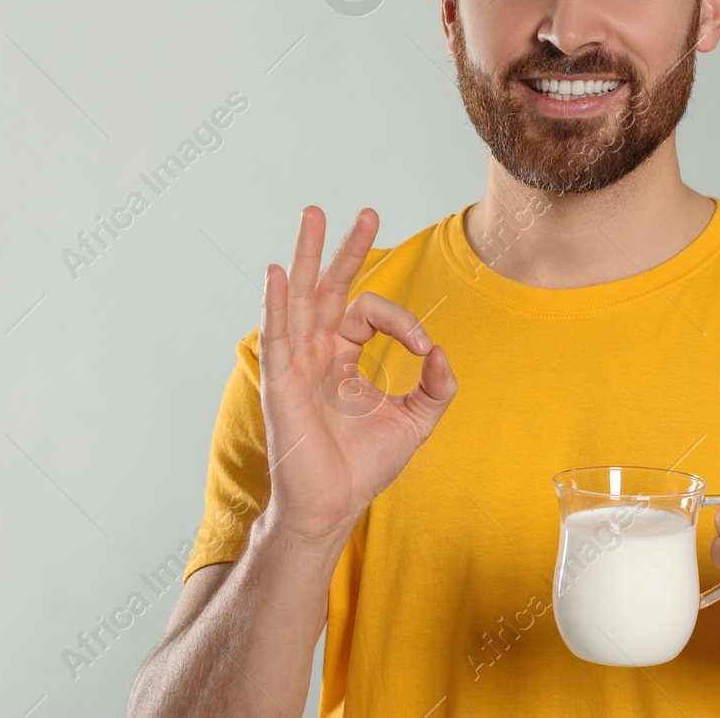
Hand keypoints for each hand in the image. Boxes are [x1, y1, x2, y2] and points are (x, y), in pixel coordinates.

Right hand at [256, 206, 457, 548]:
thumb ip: (435, 385)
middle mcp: (316, 352)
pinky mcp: (282, 383)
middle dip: (345, 248)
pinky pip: (278, 335)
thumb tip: (442, 352)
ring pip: (301, 298)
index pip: (368, 312)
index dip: (402, 321)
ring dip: (308, 255)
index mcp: (342, 356)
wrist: (334, 506)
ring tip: (314, 214)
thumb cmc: (364, 466)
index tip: (424, 348)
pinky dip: (277, 302)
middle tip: (364, 212)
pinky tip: (279, 273)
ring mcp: (296, 364)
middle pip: (329, 287)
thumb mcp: (415, 420)